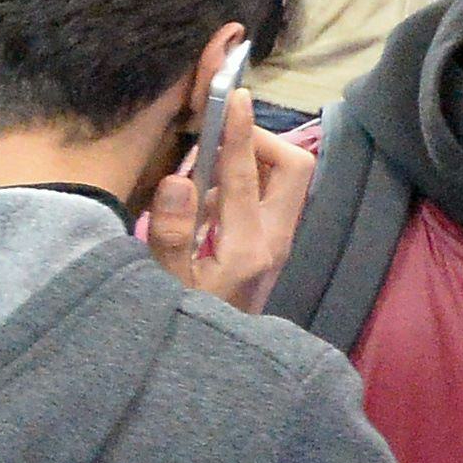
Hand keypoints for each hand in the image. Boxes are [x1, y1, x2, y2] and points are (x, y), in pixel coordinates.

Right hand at [145, 110, 310, 310]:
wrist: (222, 368)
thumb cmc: (188, 326)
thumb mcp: (166, 286)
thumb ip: (171, 234)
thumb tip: (178, 178)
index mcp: (249, 247)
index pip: (248, 176)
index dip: (240, 132)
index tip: (233, 94)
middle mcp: (275, 239)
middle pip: (296, 168)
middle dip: (263, 141)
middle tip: (222, 137)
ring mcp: (279, 242)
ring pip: (288, 180)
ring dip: (256, 160)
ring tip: (208, 169)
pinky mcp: (273, 245)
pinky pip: (272, 196)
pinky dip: (247, 180)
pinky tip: (209, 200)